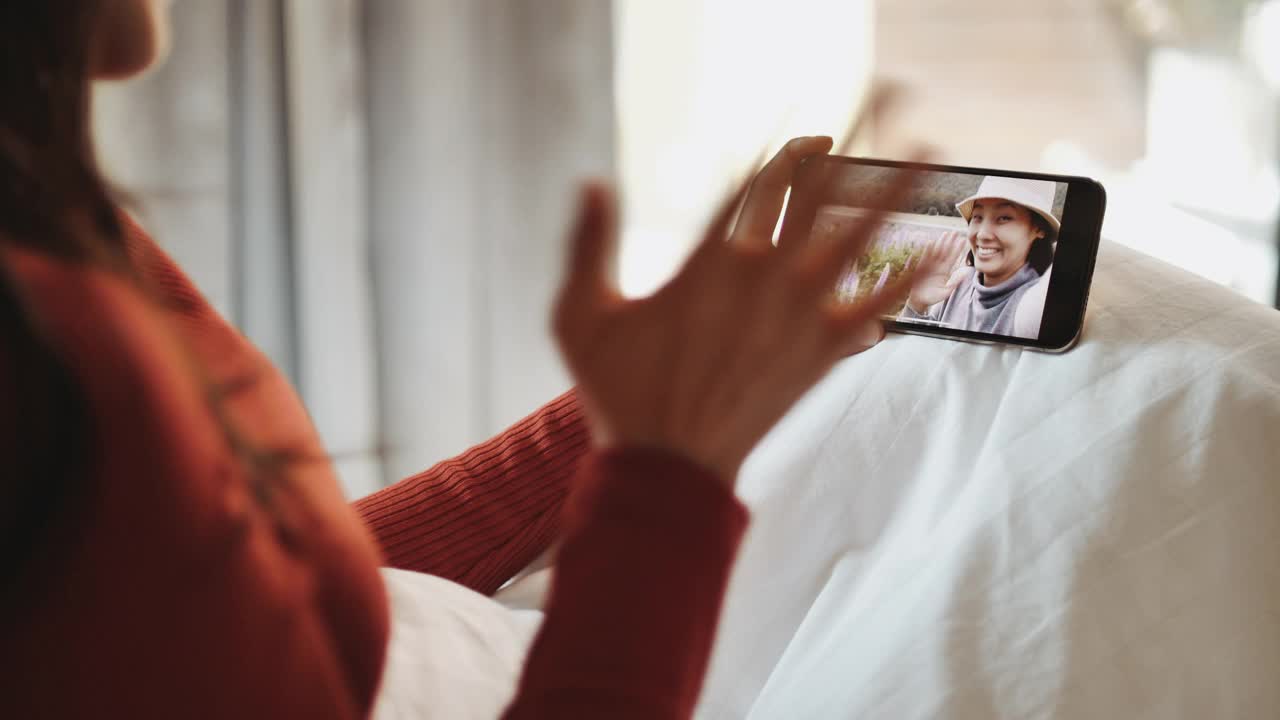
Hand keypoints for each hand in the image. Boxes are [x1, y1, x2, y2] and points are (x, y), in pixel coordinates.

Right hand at [552, 137, 921, 483]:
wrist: (667, 470)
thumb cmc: (620, 393)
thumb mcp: (578, 316)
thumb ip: (586, 245)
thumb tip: (591, 182)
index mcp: (705, 263)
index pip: (755, 183)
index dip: (788, 148)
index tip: (811, 126)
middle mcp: (761, 279)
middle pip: (818, 192)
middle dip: (855, 137)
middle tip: (890, 94)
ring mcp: (797, 316)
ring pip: (856, 237)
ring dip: (895, 190)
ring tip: (931, 151)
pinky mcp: (819, 354)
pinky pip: (876, 308)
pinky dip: (910, 281)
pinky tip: (942, 252)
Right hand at [904, 230, 967, 312]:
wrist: (918, 300)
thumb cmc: (932, 298)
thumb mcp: (945, 292)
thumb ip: (955, 283)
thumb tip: (966, 273)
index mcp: (945, 272)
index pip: (953, 258)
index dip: (958, 250)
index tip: (964, 241)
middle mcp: (938, 267)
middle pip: (946, 252)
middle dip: (950, 242)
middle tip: (956, 232)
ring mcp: (929, 266)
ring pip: (936, 251)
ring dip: (941, 242)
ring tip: (945, 233)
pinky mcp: (921, 267)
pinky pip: (925, 257)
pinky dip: (927, 250)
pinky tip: (931, 242)